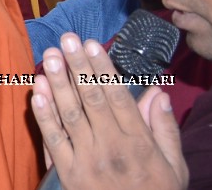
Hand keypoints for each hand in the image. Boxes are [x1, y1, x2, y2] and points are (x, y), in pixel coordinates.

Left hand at [31, 34, 186, 189]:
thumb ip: (165, 130)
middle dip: (78, 67)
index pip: (117, 97)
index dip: (103, 69)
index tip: (93, 44)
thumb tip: (158, 93)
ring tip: (51, 56)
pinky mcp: (68, 173)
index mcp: (139, 144)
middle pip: (91, 100)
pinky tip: (37, 91)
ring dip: (59, 83)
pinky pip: (53, 139)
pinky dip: (43, 114)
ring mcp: (87, 160)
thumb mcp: (174, 167)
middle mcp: (111, 148)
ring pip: (70, 114)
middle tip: (67, 39)